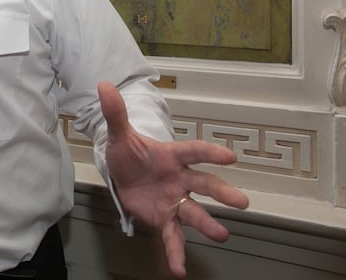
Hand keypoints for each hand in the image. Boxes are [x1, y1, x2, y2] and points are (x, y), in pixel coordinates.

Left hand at [98, 81, 248, 277]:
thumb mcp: (119, 133)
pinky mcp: (164, 218)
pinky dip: (176, 253)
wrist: (122, 172)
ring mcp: (175, 201)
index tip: (230, 155)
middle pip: (204, 184)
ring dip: (208, 224)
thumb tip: (103, 84)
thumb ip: (115, 112)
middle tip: (242, 202)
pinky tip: (178, 270)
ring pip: (194, 213)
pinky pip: (172, 237)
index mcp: (172, 156)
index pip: (193, 151)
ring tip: (222, 235)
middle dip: (222, 193)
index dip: (210, 152)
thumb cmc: (129, 152)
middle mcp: (180, 179)